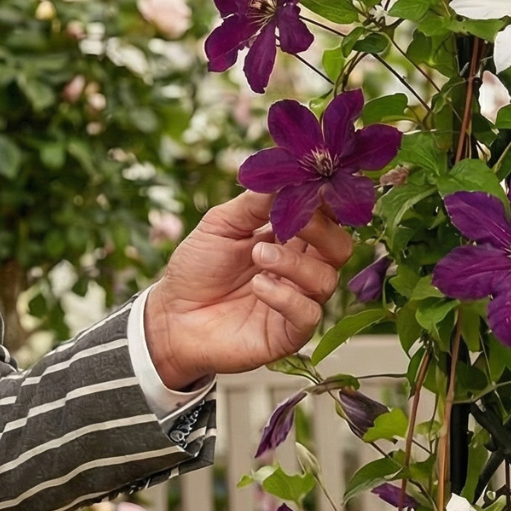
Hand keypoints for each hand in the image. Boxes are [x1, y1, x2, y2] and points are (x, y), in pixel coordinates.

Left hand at [143, 190, 353, 389]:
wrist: (171, 316)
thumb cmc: (196, 269)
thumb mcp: (220, 225)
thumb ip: (253, 203)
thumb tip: (286, 177)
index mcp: (289, 240)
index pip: (326, 218)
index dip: (324, 202)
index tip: (311, 187)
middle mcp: (300, 270)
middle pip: (339, 246)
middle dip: (321, 229)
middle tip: (291, 222)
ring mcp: (297, 301)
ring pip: (326, 279)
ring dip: (293, 263)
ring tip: (257, 255)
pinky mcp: (288, 333)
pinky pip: (308, 314)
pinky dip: (285, 297)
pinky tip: (257, 286)